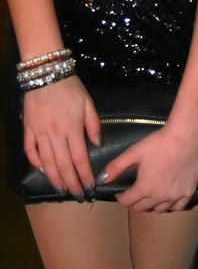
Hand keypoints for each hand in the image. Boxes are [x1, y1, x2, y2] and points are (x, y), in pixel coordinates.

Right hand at [22, 75, 100, 198]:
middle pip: (64, 164)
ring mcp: (40, 133)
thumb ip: (93, 125)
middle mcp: (56, 134)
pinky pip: (30, 150)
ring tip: (61, 190)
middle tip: (77, 195)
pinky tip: (43, 171)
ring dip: (55, 178)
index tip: (89, 187)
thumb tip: (97, 144)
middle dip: (71, 182)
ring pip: (47, 162)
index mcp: (72, 128)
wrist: (46, 74)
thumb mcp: (88, 103)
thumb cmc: (70, 88)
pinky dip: (36, 162)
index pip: (80, 158)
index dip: (84, 175)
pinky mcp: (28, 129)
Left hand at [103, 125, 197, 212]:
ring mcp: (175, 196)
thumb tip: (101, 180)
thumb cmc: (158, 143)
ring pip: (159, 210)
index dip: (121, 197)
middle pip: (141, 208)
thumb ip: (116, 167)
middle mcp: (159, 196)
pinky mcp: (188, 192)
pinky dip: (171, 205)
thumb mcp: (134, 152)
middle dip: (135, 201)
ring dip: (152, 205)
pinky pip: (178, 207)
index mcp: (144, 188)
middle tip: (135, 192)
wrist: (185, 137)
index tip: (121, 191)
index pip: (126, 202)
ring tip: (151, 194)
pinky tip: (168, 198)